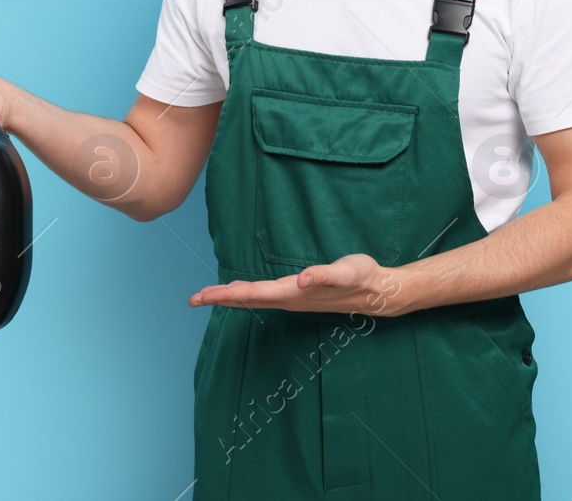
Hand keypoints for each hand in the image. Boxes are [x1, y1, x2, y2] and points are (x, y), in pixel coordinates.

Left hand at [188, 254, 404, 316]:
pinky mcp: (300, 295)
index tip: (205, 297)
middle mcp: (290, 299)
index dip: (228, 295)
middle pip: (249, 299)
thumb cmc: (362, 278)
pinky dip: (250, 293)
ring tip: (210, 296)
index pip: (255, 294)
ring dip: (233, 297)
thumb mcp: (346, 272)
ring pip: (257, 299)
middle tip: (194, 299)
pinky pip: (267, 296)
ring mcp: (294, 299)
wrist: (378, 292)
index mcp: (295, 293)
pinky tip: (241, 291)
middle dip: (221, 298)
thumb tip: (304, 279)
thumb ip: (325, 275)